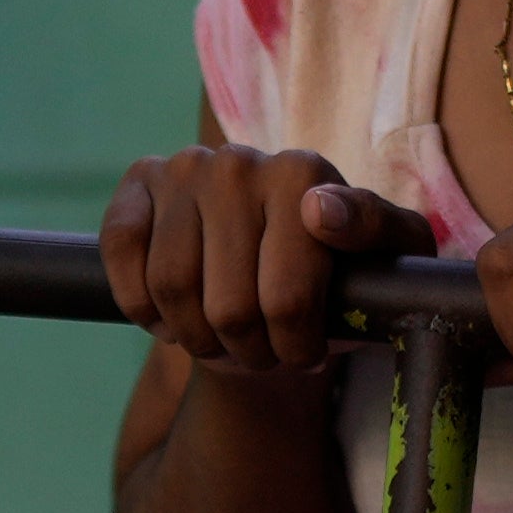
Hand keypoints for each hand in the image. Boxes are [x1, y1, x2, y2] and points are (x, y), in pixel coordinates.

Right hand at [101, 145, 417, 373]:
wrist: (274, 275)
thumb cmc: (338, 273)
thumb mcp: (388, 257)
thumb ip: (378, 231)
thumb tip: (321, 211)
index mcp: (303, 173)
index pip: (286, 298)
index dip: (294, 346)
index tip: (307, 351)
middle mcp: (240, 161)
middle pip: (228, 306)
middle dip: (249, 350)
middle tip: (265, 350)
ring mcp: (184, 169)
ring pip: (171, 288)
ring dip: (196, 337)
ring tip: (223, 337)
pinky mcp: (139, 183)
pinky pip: (124, 257)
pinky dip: (143, 304)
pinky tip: (172, 315)